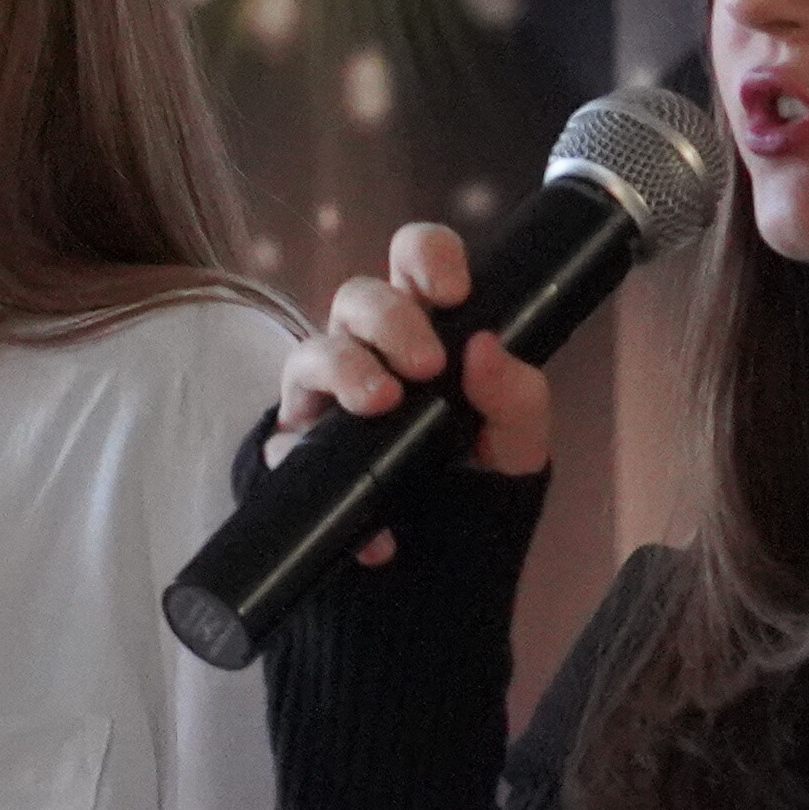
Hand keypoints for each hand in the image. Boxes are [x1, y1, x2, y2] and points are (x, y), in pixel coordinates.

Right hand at [274, 220, 550, 567]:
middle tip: (427, 366)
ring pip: (310, 353)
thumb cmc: (478, 467)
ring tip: (380, 404)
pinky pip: (291, 449)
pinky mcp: (298, 452)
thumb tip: (484, 346)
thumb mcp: (517, 437)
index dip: (426, 257)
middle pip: (356, 296)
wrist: (449, 552)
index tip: (453, 293)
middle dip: (390, 320)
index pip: (414, 257)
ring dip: (344, 370)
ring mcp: (325, 395)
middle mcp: (366, 346)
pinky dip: (328, 476)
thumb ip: (517, 394)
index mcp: (423, 323)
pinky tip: (375, 519)